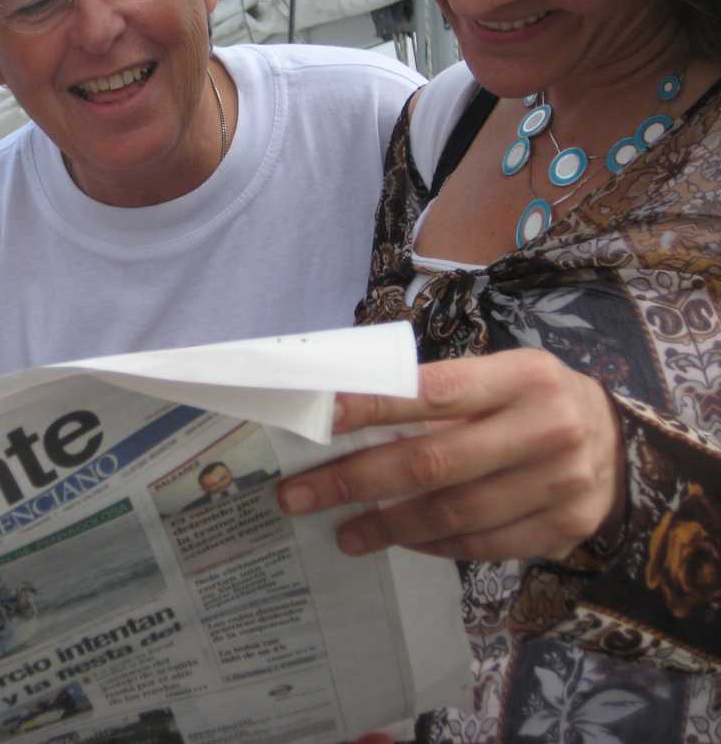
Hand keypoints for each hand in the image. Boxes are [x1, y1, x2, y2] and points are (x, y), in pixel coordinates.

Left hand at [277, 349, 626, 561]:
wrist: (620, 444)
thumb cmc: (531, 401)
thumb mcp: (499, 377)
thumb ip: (437, 392)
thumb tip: (342, 413)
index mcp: (521, 375)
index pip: (432, 390)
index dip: (371, 405)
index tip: (318, 419)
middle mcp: (546, 427)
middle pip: (433, 461)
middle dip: (356, 480)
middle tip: (299, 495)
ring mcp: (561, 482)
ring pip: (454, 512)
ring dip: (387, 525)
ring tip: (343, 532)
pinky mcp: (564, 528)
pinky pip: (483, 544)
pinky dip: (434, 545)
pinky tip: (401, 541)